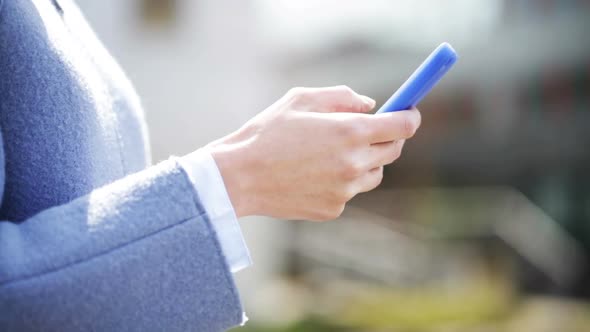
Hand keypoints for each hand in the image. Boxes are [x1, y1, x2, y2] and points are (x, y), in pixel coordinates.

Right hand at [206, 86, 420, 220]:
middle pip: (393, 150)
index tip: (409, 112)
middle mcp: (353, 163)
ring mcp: (345, 190)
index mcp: (349, 132)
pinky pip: (349, 192)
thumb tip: (370, 105)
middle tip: (370, 130)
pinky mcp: (333, 209)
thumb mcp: (300, 99)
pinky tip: (313, 174)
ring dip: (365, 161)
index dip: (409, 116)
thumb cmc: (266, 133)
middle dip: (388, 137)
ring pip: (373, 174)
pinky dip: (341, 182)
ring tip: (332, 153)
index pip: (402, 126)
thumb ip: (341, 96)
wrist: (239, 177)